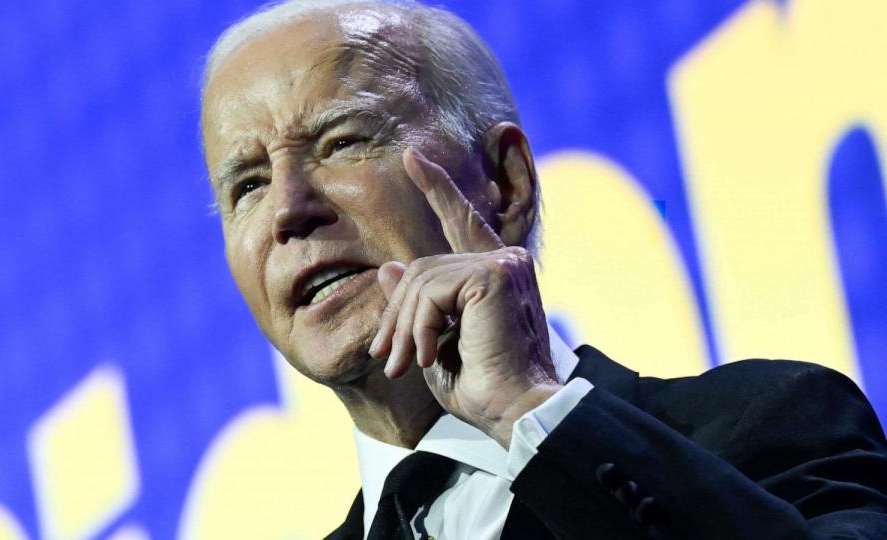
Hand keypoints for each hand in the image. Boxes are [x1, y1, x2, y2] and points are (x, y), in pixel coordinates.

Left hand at [368, 147, 562, 447]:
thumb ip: (416, 302)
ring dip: (403, 328)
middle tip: (386, 358)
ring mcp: (503, 263)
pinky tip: (428, 356)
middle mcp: (505, 260)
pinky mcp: (494, 274)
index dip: (437, 187)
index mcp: (495, 274)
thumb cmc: (482, 387)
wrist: (515, 413)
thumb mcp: (435, 340)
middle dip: (396, 314)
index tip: (412, 157)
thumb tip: (387, 266)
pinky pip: (430, 291)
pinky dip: (419, 327)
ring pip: (420, 279)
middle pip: (421, 266)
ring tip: (403, 364)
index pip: (461, 221)